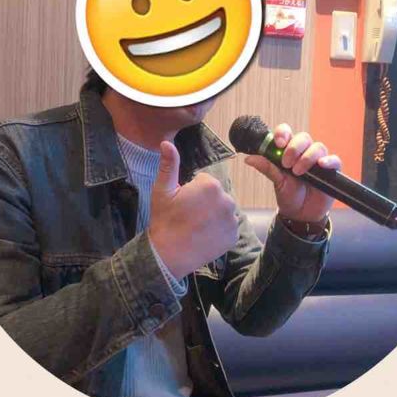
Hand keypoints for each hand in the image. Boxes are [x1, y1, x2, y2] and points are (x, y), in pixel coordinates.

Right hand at [148, 141, 238, 279]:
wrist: (169, 254)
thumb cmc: (164, 219)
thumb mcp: (162, 190)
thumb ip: (169, 165)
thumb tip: (166, 142)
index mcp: (210, 185)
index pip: (205, 182)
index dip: (192, 191)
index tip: (183, 204)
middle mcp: (227, 200)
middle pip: (216, 196)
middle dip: (204, 203)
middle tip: (188, 216)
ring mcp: (232, 219)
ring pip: (223, 211)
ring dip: (213, 216)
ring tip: (196, 227)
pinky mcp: (234, 236)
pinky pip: (228, 227)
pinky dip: (219, 231)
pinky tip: (204, 236)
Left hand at [244, 124, 341, 224]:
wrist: (301, 215)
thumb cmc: (289, 195)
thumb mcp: (277, 182)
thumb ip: (267, 168)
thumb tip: (249, 159)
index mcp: (289, 151)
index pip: (287, 133)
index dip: (283, 133)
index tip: (278, 143)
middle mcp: (304, 152)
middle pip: (303, 138)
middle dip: (294, 148)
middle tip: (286, 163)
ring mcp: (318, 161)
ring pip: (318, 147)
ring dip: (307, 157)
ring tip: (298, 172)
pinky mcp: (331, 171)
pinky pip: (334, 160)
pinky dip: (329, 160)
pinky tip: (321, 165)